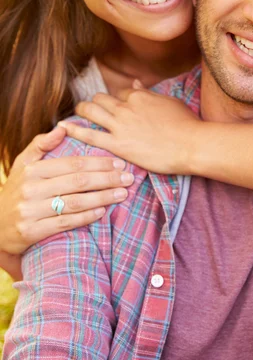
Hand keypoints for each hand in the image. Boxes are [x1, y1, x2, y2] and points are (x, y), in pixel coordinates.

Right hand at [0, 127, 132, 255]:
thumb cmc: (16, 190)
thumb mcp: (23, 163)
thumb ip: (41, 144)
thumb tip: (63, 128)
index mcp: (32, 170)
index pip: (73, 164)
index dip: (98, 162)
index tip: (119, 162)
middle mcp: (31, 189)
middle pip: (77, 182)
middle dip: (107, 179)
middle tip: (128, 177)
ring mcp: (30, 211)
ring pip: (74, 202)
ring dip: (102, 198)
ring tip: (122, 194)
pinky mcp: (32, 232)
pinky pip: (64, 223)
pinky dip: (85, 217)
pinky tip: (102, 212)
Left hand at [60, 87, 200, 173]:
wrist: (192, 144)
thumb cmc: (187, 124)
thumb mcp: (169, 102)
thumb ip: (149, 93)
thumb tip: (136, 83)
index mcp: (139, 96)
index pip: (120, 92)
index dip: (117, 99)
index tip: (116, 105)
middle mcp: (126, 107)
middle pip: (101, 98)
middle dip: (95, 101)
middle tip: (91, 108)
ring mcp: (120, 125)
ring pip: (91, 111)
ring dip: (82, 110)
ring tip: (77, 113)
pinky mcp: (117, 144)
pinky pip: (90, 134)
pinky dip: (74, 130)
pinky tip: (63, 127)